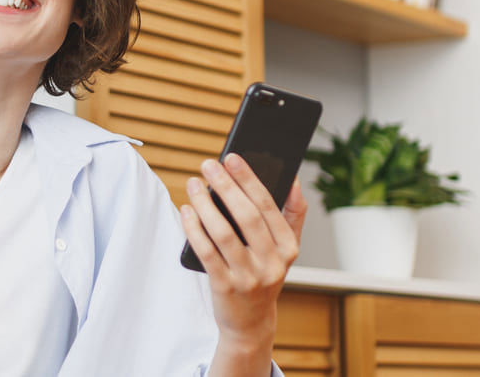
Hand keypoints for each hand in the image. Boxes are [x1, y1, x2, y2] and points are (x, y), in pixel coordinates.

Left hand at [178, 154, 307, 373]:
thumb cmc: (264, 274)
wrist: (251, 323)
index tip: (232, 157)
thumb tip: (292, 177)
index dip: (249, 179)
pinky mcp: (225, 287)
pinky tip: (187, 211)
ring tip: (193, 185)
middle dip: (226, 186)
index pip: (269, 207)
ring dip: (206, 204)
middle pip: (247, 216)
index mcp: (288, 248)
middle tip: (208, 164)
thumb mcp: (285, 250)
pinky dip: (194, 229)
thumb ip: (292, 215)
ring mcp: (249, 277)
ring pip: (224, 233)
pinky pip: (206, 252)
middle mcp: (272, 263)